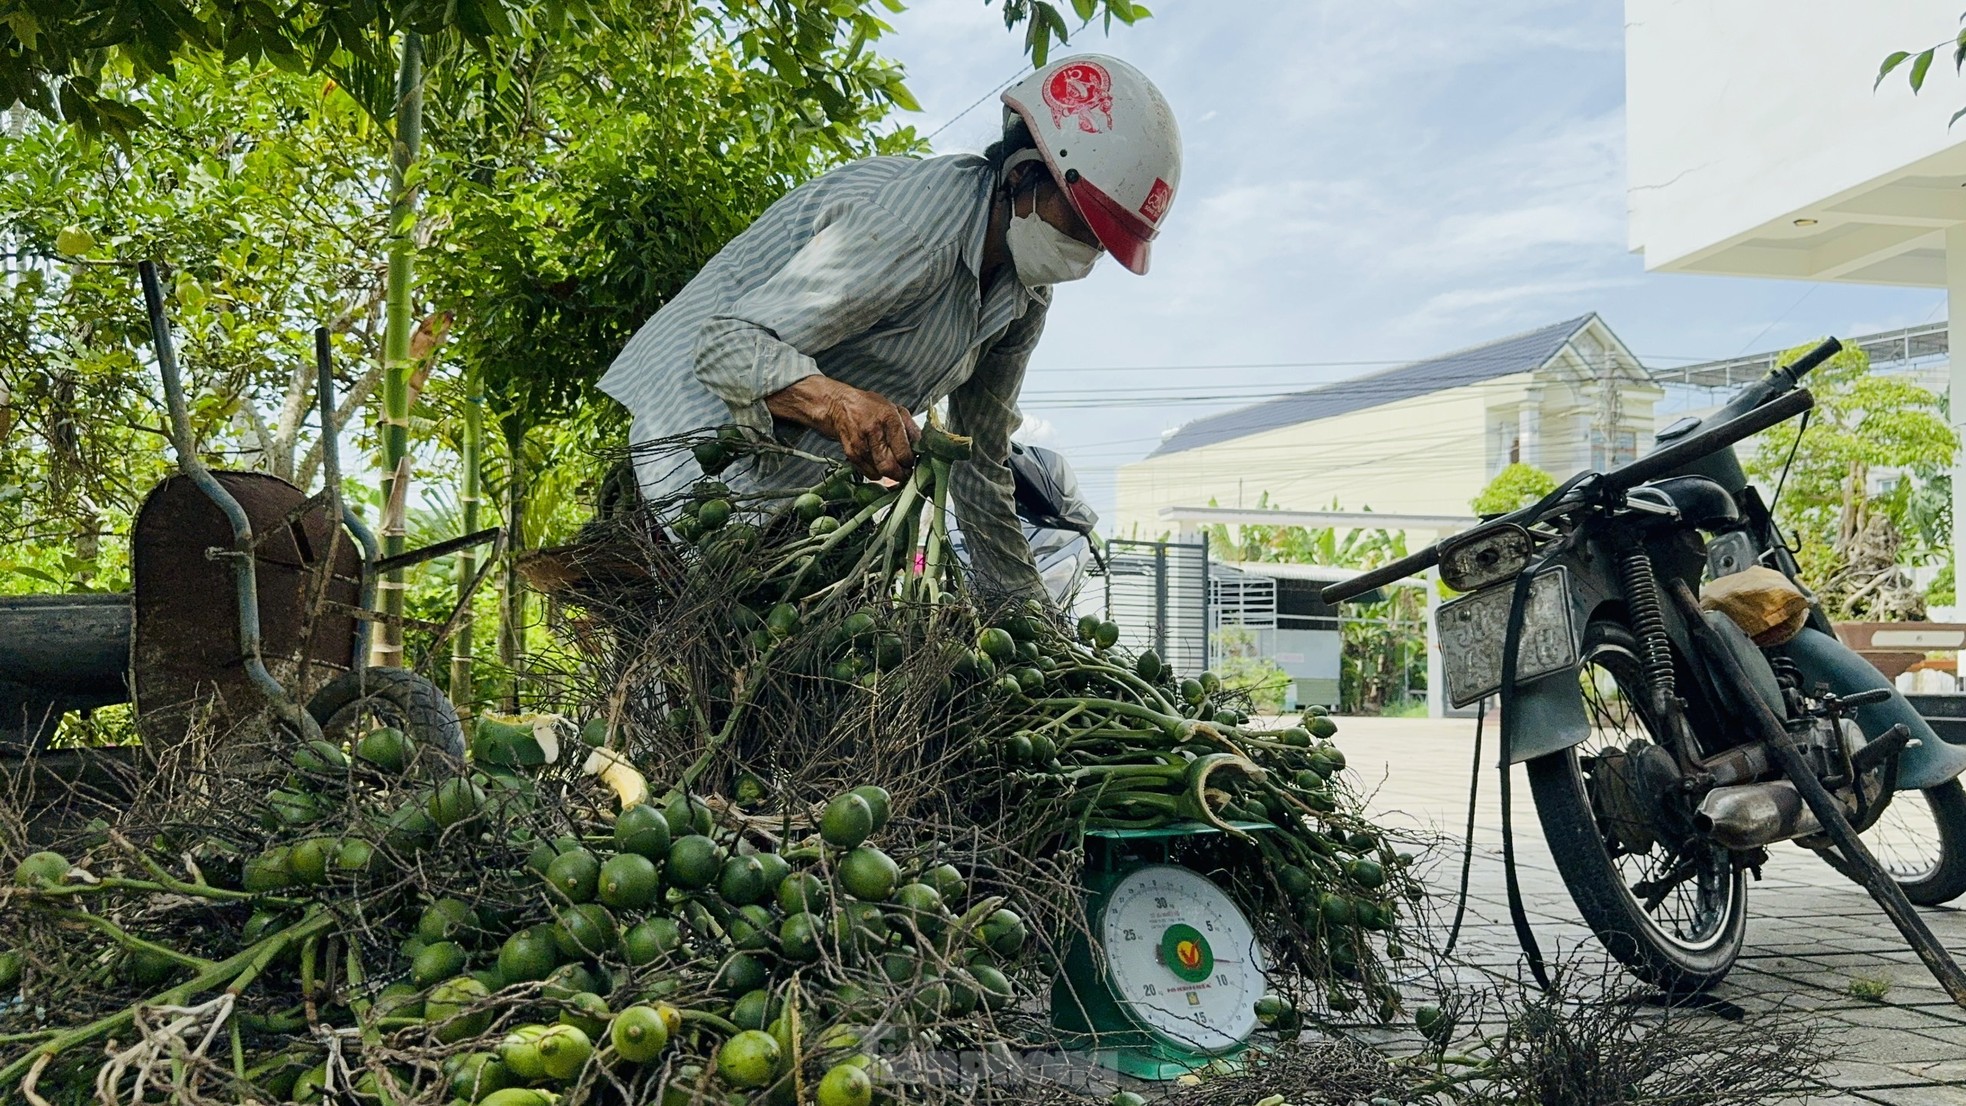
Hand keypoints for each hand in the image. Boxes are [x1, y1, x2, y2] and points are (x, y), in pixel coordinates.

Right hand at [765, 375, 919, 482]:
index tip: (914, 462)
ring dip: (890, 474)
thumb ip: (912, 429)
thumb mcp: (895, 409)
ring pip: (880, 473)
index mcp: (888, 419)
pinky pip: (870, 474)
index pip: (904, 452)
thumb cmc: (870, 407)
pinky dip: (878, 473)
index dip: (911, 462)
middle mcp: (873, 432)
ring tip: (894, 466)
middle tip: (907, 472)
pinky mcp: (851, 455)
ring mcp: (860, 445)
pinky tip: (879, 462)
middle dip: (902, 475)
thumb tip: (923, 448)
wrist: (838, 406)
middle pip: (890, 467)